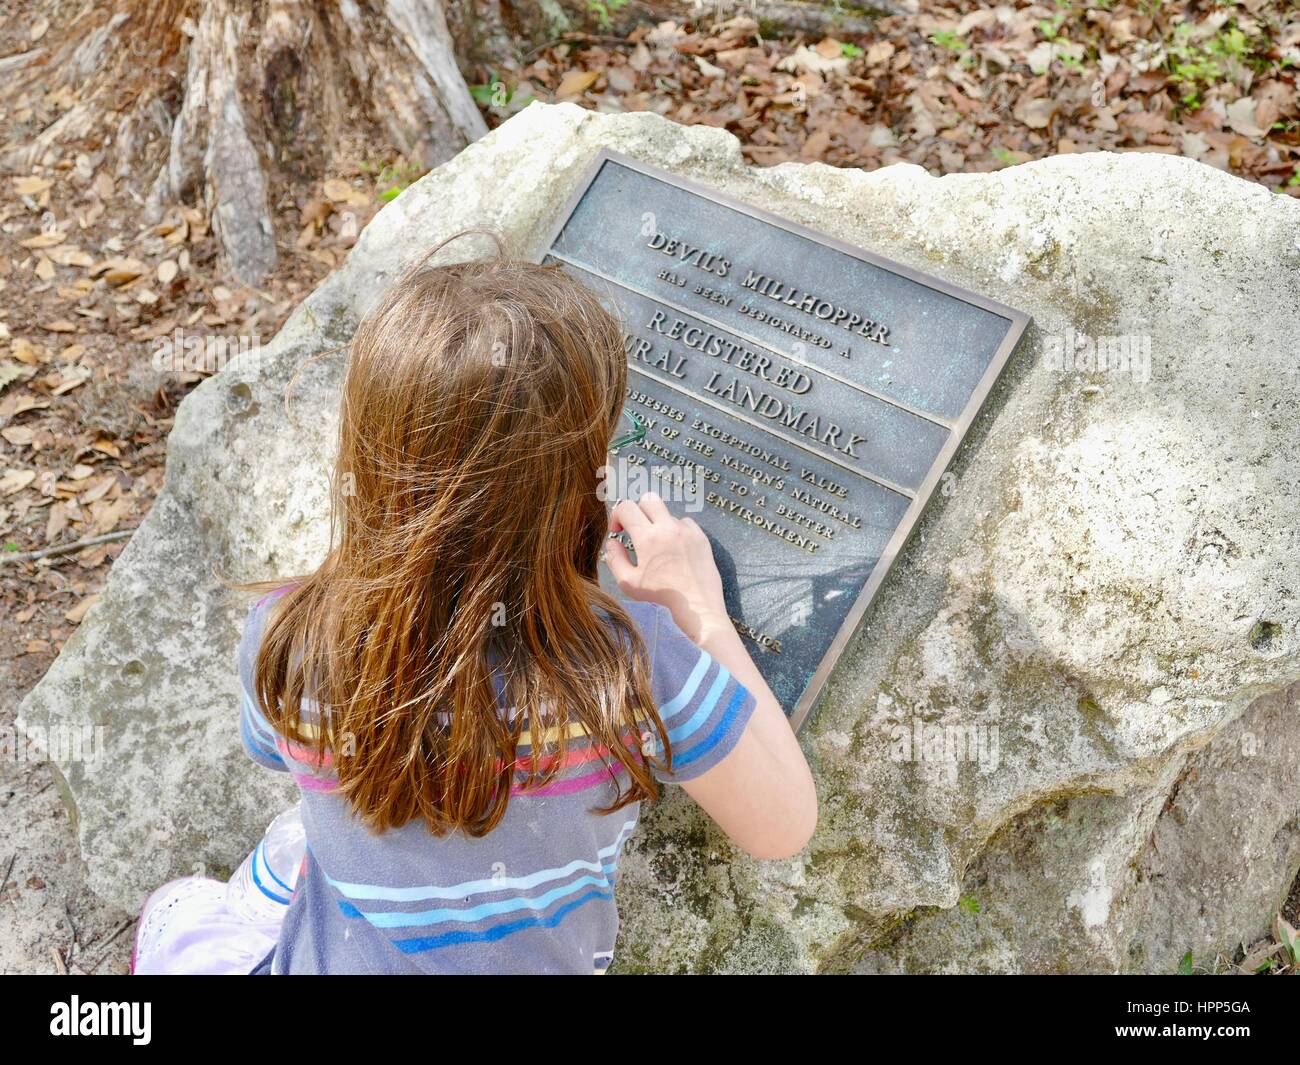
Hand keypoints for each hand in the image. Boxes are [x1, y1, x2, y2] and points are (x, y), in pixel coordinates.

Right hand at [604, 493, 729, 644]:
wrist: (697, 606)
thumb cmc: (661, 597)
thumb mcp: (628, 583)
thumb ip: (614, 559)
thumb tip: (612, 543)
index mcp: (647, 537)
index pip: (626, 507)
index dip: (617, 516)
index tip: (618, 531)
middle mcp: (668, 528)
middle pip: (648, 499)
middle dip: (638, 511)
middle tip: (636, 530)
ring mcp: (687, 530)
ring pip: (667, 513)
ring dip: (657, 523)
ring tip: (658, 546)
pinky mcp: (701, 536)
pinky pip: (684, 523)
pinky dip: (676, 530)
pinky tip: (675, 549)